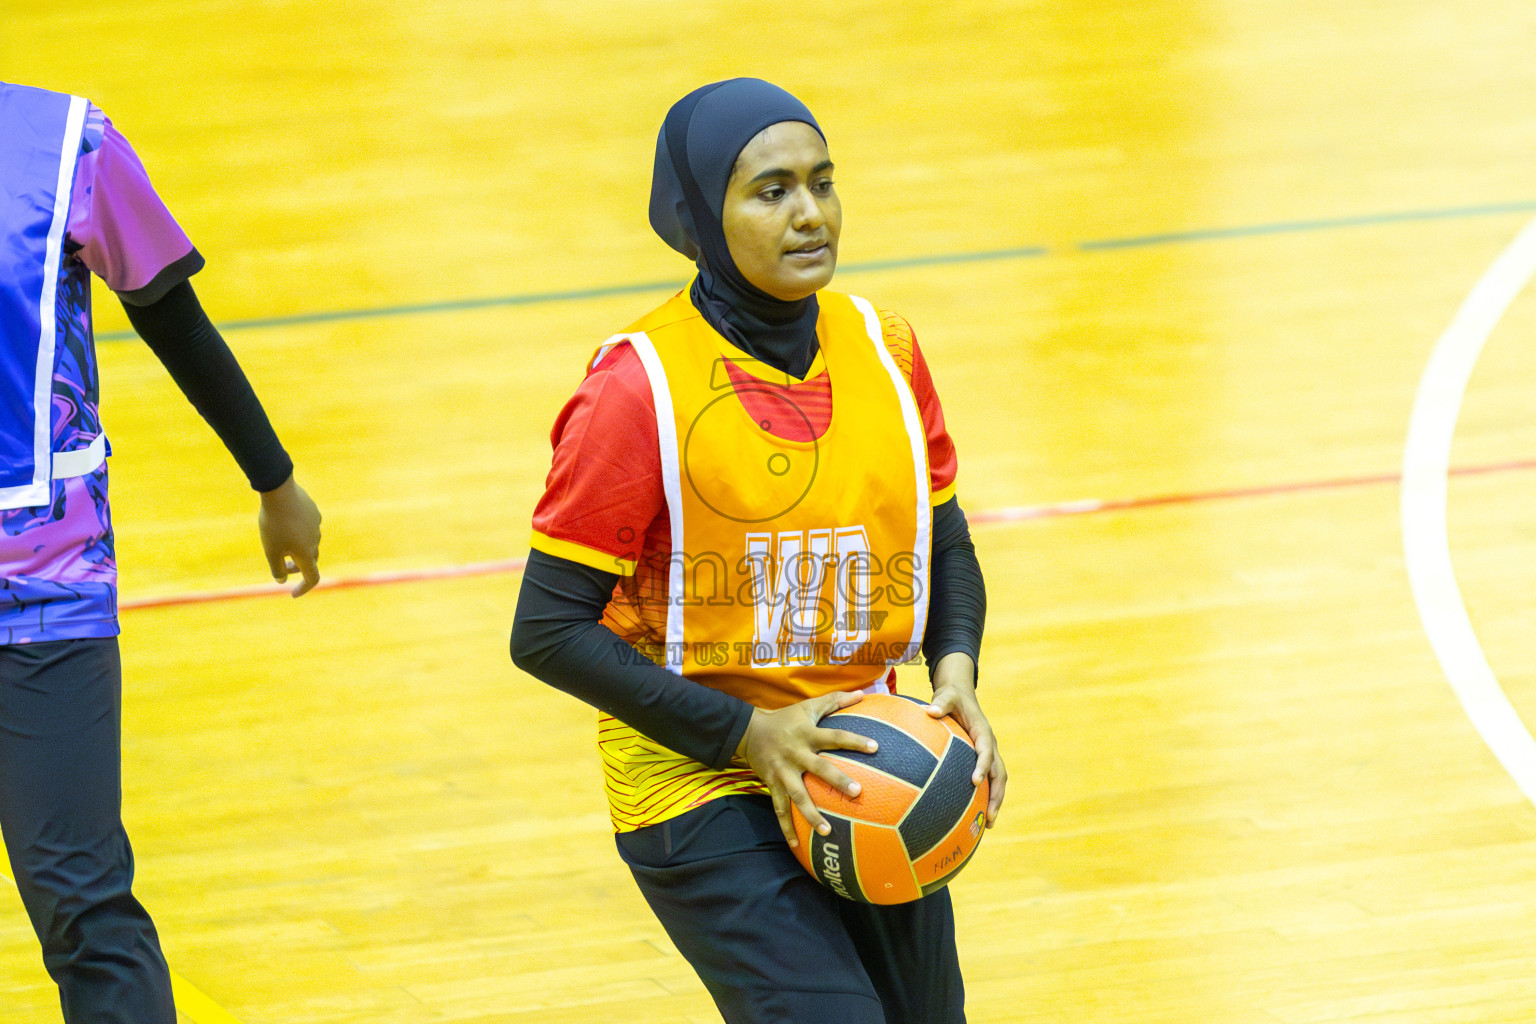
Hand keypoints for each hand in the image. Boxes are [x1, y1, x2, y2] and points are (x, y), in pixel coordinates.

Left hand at [258, 474, 321, 596]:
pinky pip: (308, 527)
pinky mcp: (313, 512)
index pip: (312, 578)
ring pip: (309, 543)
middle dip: (297, 567)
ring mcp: (316, 526)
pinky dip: (298, 531)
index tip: (292, 593)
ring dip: (297, 548)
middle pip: (310, 561)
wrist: (280, 492)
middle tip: (280, 564)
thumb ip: (277, 568)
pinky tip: (285, 521)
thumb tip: (282, 580)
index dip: (303, 588)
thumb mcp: (270, 550)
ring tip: (279, 539)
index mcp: (307, 554)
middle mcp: (315, 541)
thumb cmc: (273, 524)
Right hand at [735, 690, 881, 846]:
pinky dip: (787, 829)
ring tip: (827, 831)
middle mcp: (796, 754)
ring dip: (810, 814)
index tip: (875, 747)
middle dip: (837, 780)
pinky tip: (797, 847)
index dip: (854, 741)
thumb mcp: (808, 707)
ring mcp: (783, 772)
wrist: (748, 732)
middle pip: (819, 768)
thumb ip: (835, 701)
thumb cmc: (786, 719)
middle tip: (857, 792)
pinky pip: (780, 810)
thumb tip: (863, 694)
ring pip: (797, 795)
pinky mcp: (772, 785)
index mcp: (807, 734)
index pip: (835, 736)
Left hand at [928, 653, 1005, 827]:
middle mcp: (990, 745)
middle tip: (989, 816)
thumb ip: (940, 702)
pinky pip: (988, 780)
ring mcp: (988, 754)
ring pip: (997, 780)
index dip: (982, 766)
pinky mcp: (982, 759)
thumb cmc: (952, 696)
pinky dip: (987, 797)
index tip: (974, 781)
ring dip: (996, 801)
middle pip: (999, 773)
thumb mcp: (946, 695)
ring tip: (988, 824)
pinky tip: (976, 815)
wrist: (961, 695)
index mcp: (983, 731)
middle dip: (996, 795)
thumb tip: (929, 710)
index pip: (986, 751)